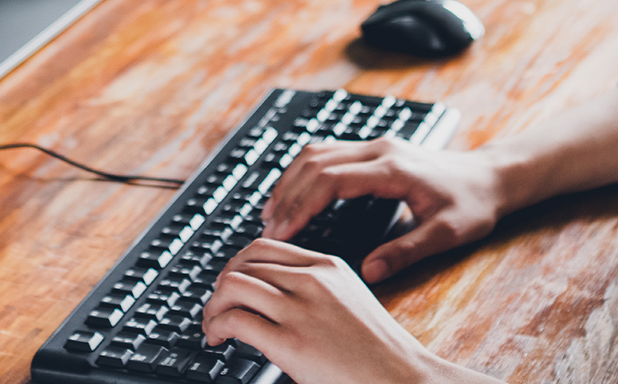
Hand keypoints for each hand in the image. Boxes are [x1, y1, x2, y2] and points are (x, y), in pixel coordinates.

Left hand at [201, 238, 442, 383]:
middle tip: (217, 307)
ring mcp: (301, 309)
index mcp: (328, 266)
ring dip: (213, 306)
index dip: (236, 264)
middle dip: (220, 286)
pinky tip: (219, 339)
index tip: (230, 284)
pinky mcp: (290, 342)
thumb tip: (273, 293)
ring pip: (232, 286)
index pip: (264, 247)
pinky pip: (234, 320)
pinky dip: (216, 326)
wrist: (405, 380)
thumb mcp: (350, 302)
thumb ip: (316, 290)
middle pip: (242, 263)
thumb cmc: (379, 353)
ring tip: (213, 326)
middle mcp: (313, 280)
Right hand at [261, 137, 502, 281]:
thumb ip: (406, 252)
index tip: (282, 232)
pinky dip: (304, 173)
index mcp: (393, 169)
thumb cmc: (472, 204)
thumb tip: (368, 272)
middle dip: (287, 196)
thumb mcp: (446, 234)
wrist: (490, 176)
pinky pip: (328, 153)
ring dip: (290, 181)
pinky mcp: (374, 150)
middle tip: (268, 230)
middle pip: (316, 163)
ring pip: (317, 153)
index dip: (301, 205)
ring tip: (272, 214)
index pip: (331, 180)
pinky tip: (294, 194)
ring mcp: (376, 146)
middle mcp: (380, 150)